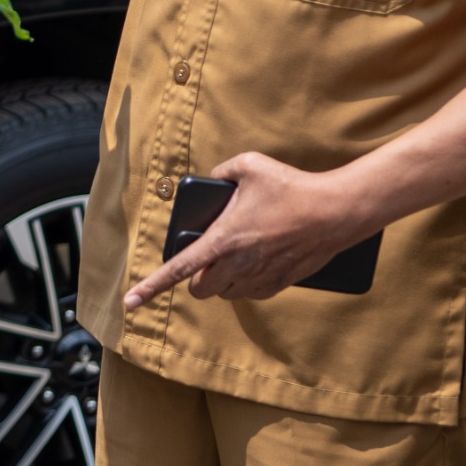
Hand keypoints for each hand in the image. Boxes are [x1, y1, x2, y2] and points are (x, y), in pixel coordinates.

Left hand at [123, 154, 376, 308]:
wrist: (335, 211)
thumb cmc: (292, 187)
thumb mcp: (249, 165)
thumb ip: (223, 172)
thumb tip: (214, 181)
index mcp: (223, 239)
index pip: (178, 269)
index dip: (150, 286)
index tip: (130, 300)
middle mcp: (238, 264)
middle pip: (200, 289)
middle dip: (194, 278)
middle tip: (203, 257)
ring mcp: (260, 276)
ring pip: (225, 294)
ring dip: (219, 282)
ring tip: (230, 257)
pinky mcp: (280, 282)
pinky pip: (251, 294)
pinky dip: (244, 284)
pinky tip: (253, 263)